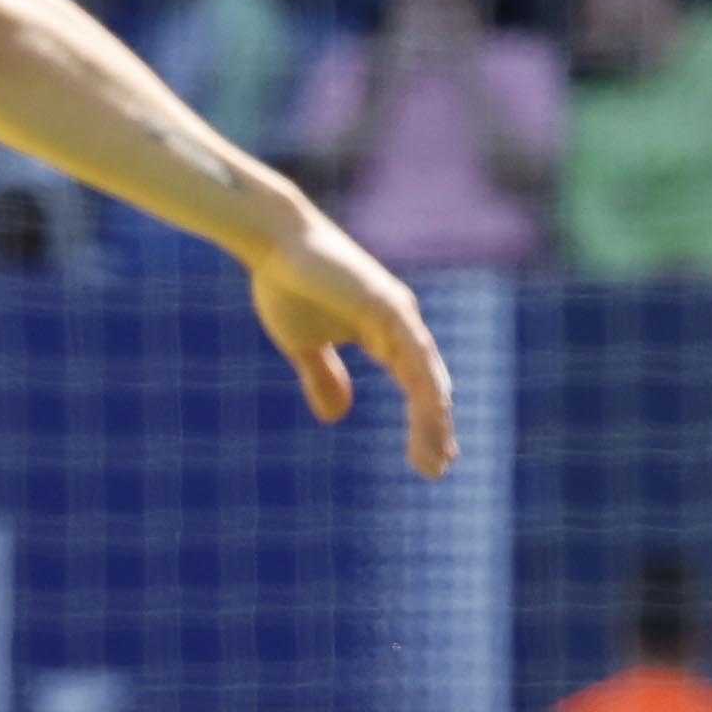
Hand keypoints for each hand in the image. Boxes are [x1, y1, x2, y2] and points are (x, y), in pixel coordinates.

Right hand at [248, 209, 458, 479]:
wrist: (272, 241)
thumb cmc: (286, 284)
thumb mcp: (305, 345)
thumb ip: (323, 377)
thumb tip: (336, 416)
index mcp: (385, 334)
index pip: (416, 386)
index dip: (425, 423)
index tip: (432, 460)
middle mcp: (400, 325)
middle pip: (429, 387)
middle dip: (435, 430)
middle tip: (438, 469)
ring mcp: (397, 313)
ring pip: (427, 376)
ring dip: (434, 419)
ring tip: (437, 456)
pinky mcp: (387, 305)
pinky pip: (414, 352)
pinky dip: (426, 383)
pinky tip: (435, 412)